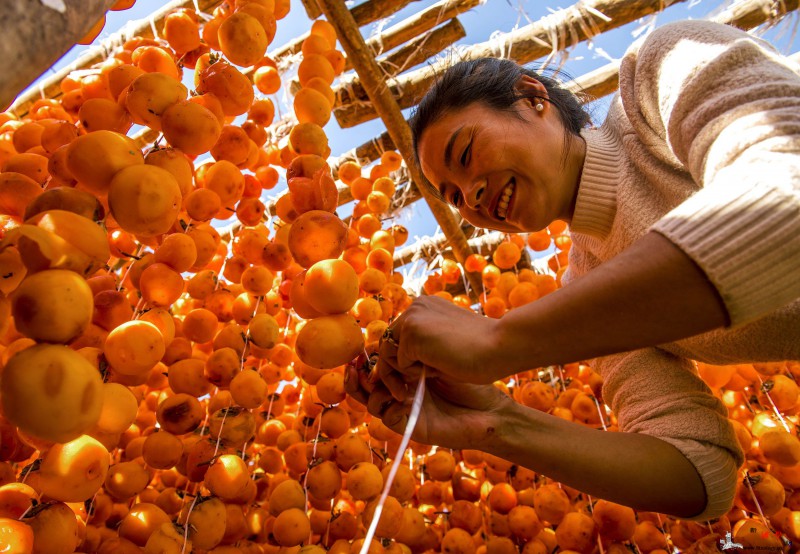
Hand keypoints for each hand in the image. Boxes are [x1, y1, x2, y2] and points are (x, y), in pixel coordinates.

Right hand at [344, 358, 511, 450]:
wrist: (489, 407)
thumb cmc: (470, 375)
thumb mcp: (438, 356)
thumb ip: (414, 348)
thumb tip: (389, 338)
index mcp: (406, 371)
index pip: (376, 364)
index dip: (366, 357)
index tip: (363, 349)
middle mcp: (402, 389)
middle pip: (366, 384)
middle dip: (355, 375)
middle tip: (353, 366)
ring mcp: (404, 408)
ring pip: (371, 401)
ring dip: (371, 390)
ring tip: (378, 381)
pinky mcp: (411, 426)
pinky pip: (387, 417)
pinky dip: (390, 406)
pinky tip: (407, 398)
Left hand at [376, 296, 501, 398]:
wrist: (502, 346)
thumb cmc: (482, 351)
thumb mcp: (445, 343)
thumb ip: (425, 344)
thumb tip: (401, 360)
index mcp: (425, 306)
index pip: (397, 335)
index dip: (400, 359)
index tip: (409, 379)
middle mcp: (415, 306)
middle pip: (387, 343)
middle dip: (394, 370)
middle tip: (404, 392)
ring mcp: (412, 318)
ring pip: (388, 354)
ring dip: (402, 373)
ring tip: (427, 379)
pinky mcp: (412, 333)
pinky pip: (400, 364)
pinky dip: (413, 375)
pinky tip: (436, 372)